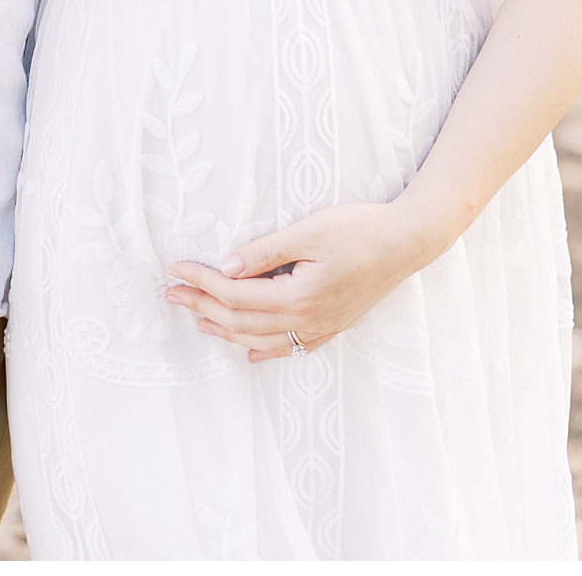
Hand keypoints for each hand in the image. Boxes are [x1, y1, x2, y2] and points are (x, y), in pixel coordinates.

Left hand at [165, 201, 435, 363]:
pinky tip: (252, 353)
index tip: (175, 270)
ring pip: (264, 340)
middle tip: (172, 295)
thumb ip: (266, 252)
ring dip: (228, 331)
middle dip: (204, 307)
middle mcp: (308, 321)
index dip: (203, 283)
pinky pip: (292, 347)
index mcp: (298, 297)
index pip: (236, 295)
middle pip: (243, 321)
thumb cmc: (359, 229)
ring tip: (200, 321)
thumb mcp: (308, 232)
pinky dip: (266, 350)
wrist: (408, 241)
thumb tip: (227, 266)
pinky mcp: (334, 324)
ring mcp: (322, 327)